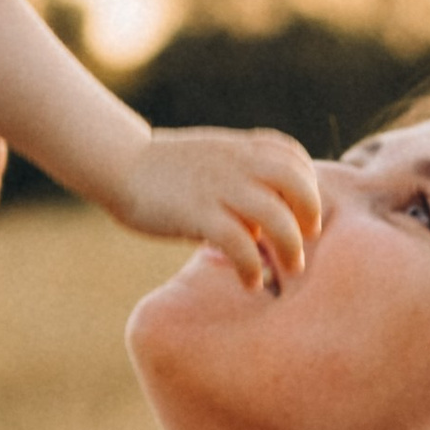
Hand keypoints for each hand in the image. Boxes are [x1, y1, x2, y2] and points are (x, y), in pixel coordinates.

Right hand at [106, 125, 322, 288]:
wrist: (119, 162)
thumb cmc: (164, 170)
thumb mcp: (211, 160)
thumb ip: (241, 182)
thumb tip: (261, 228)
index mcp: (240, 148)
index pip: (294, 157)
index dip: (308, 184)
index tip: (304, 211)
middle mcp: (236, 163)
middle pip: (296, 182)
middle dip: (310, 212)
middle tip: (308, 237)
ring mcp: (218, 187)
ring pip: (275, 216)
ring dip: (291, 246)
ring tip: (290, 267)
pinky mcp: (197, 213)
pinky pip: (239, 243)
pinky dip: (252, 267)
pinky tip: (250, 282)